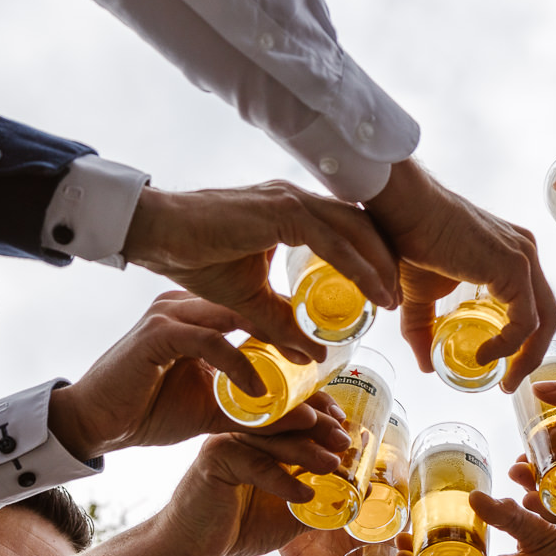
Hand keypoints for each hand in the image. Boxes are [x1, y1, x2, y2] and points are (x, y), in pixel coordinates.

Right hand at [50, 292, 350, 459]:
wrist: (94, 424)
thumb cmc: (148, 411)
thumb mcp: (213, 410)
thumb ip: (253, 407)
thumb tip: (305, 419)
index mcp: (203, 315)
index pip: (262, 322)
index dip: (298, 351)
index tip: (332, 386)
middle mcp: (189, 306)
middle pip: (258, 319)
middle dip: (298, 355)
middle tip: (332, 390)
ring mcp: (172, 314)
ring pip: (240, 325)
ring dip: (278, 359)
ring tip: (308, 392)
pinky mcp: (158, 333)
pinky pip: (210, 342)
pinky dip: (239, 368)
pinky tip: (260, 393)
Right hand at [122, 183, 397, 363]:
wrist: (154, 236)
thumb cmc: (193, 260)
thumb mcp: (247, 302)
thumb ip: (280, 324)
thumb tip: (311, 356)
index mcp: (291, 214)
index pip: (346, 232)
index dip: (371, 259)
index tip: (386, 292)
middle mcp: (294, 200)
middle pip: (358, 226)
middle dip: (386, 260)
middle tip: (402, 297)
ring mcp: (286, 200)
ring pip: (350, 229)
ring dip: (377, 263)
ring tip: (393, 298)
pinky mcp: (276, 210)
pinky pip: (327, 238)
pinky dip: (353, 263)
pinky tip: (369, 288)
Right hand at [158, 429, 340, 555]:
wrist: (200, 549)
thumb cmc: (242, 526)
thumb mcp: (291, 511)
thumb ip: (321, 499)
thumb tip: (360, 494)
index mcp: (262, 437)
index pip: (295, 415)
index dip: (324, 415)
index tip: (349, 427)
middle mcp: (244, 432)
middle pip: (286, 420)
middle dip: (320, 427)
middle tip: (345, 441)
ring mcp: (227, 441)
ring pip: (272, 439)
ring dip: (306, 450)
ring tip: (332, 464)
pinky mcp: (214, 460)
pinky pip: (254, 465)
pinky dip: (282, 480)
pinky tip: (302, 494)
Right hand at [365, 160, 555, 390]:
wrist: (404, 210)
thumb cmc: (410, 241)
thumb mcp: (421, 294)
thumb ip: (425, 328)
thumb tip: (426, 366)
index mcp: (512, 254)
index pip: (535, 303)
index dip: (525, 341)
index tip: (503, 368)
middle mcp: (525, 253)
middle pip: (548, 314)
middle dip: (533, 354)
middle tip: (509, 382)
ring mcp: (523, 257)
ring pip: (545, 320)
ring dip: (527, 356)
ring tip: (502, 378)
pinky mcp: (513, 266)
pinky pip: (525, 319)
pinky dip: (509, 344)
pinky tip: (484, 354)